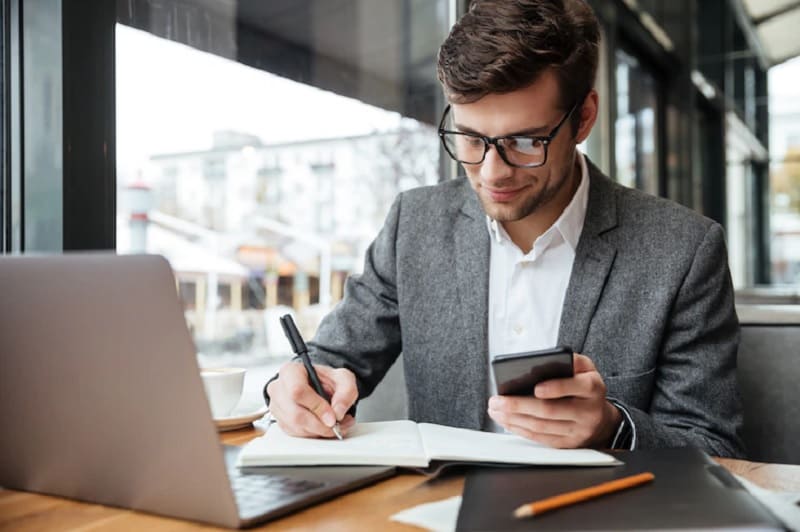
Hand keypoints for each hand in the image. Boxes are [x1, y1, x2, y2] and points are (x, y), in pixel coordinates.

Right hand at [267, 362, 357, 437]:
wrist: (318, 385)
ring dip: (319, 431)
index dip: (317, 407)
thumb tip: (338, 412)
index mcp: (290, 371)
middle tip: (338, 426)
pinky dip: (313, 434)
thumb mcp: (343, 378)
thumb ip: (346, 391)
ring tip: (336, 425)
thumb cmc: (326, 379)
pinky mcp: (280, 421)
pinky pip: (296, 434)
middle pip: (296, 414)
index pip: (297, 391)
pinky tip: (324, 427)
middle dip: (320, 425)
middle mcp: (278, 388)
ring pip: (296, 427)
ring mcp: (276, 406)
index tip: (333, 417)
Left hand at [487, 353, 621, 447]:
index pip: (576, 387)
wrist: (601, 418)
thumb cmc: (585, 386)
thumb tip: (547, 360)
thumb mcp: (586, 367)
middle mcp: (588, 412)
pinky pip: (541, 438)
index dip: (555, 388)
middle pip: (551, 410)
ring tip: (496, 410)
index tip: (535, 388)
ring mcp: (578, 431)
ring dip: (514, 419)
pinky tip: (506, 421)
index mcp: (593, 388)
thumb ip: (571, 360)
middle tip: (498, 400)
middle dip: (520, 405)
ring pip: (542, 427)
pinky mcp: (568, 444)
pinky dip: (520, 430)